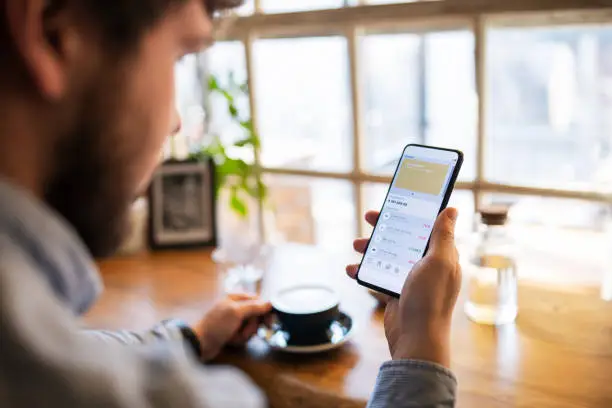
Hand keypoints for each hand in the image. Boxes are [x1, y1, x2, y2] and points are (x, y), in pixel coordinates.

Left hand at [191, 293, 271, 360]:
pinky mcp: (231, 332)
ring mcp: (233, 321)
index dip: (264, 311)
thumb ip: (254, 307)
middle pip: (255, 315)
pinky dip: (239, 339)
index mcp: (235, 298)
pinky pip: (243, 335)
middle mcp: (235, 307)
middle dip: (252, 326)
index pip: (257, 300)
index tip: (269, 322)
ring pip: (250, 327)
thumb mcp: (236, 312)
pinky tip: (231, 341)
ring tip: (234, 337)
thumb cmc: (217, 325)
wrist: (200, 343)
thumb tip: (269, 303)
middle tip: (245, 332)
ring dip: (245, 334)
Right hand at [346, 208, 460, 367]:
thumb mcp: (438, 261)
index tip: (396, 201)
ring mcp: (410, 279)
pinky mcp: (395, 293)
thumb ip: (443, 235)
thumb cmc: (430, 299)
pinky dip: (363, 271)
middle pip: (404, 238)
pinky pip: (377, 276)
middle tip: (369, 217)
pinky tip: (350, 268)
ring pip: (388, 255)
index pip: (427, 227)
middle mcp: (427, 266)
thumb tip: (452, 209)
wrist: (415, 337)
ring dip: (371, 248)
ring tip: (356, 244)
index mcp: (442, 256)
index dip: (412, 212)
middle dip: (385, 227)